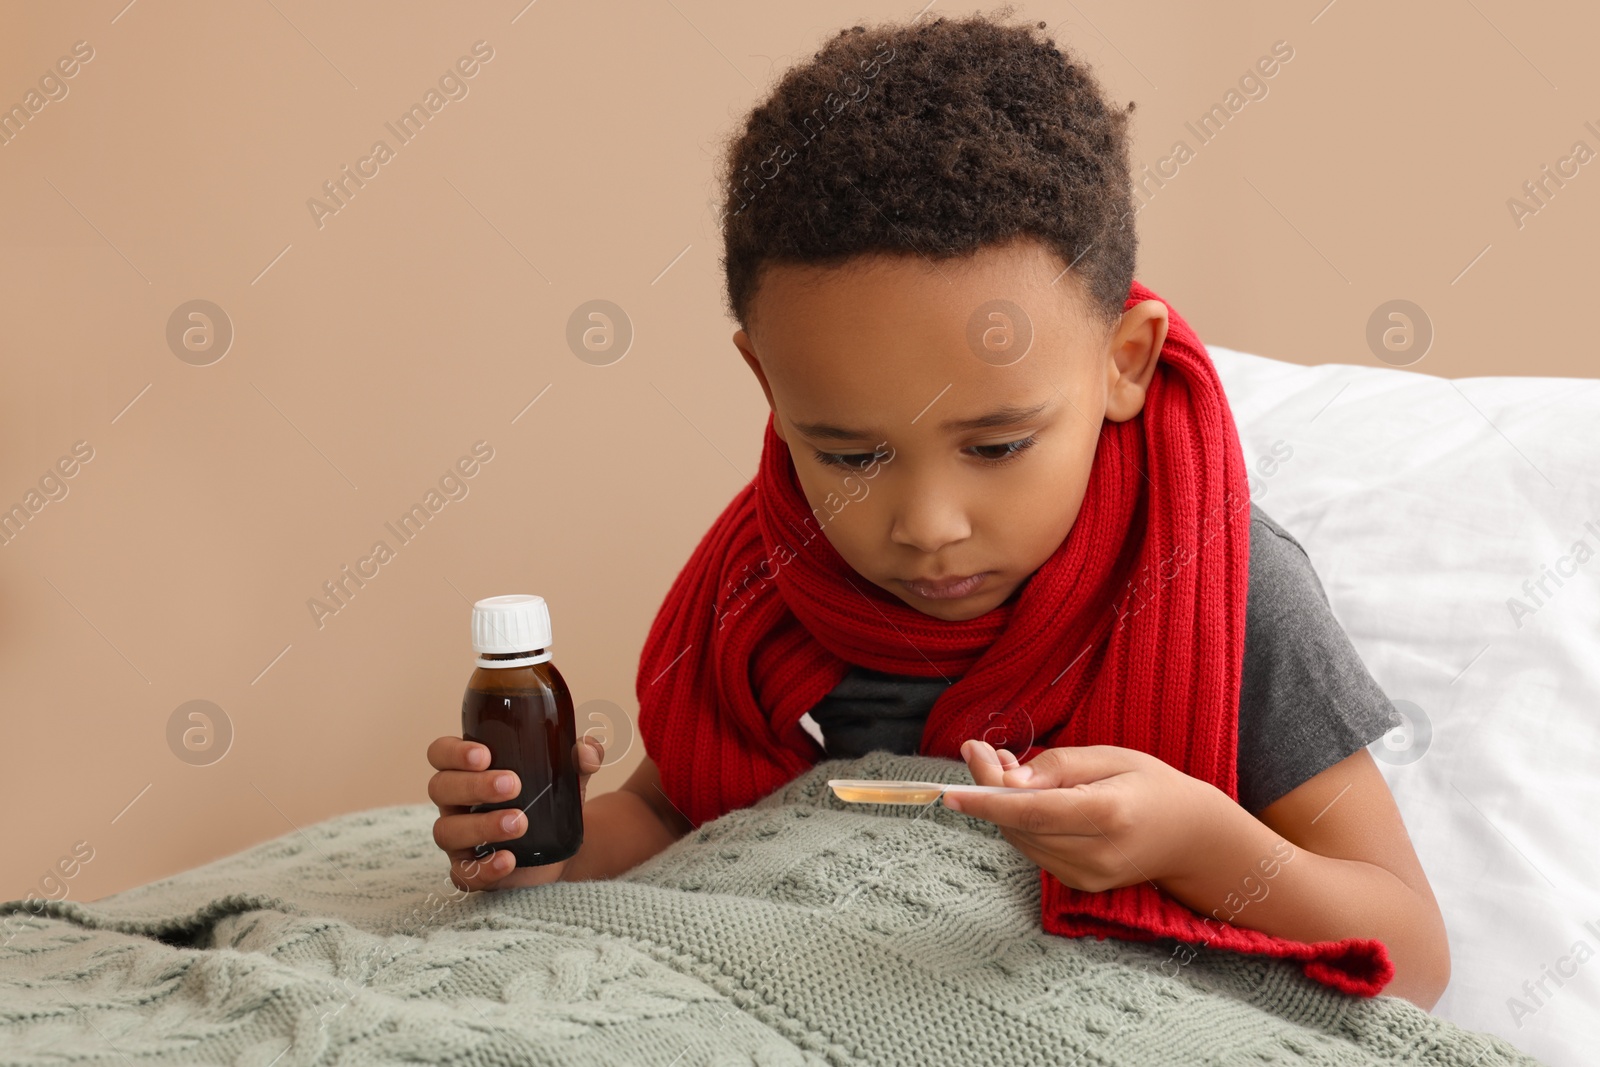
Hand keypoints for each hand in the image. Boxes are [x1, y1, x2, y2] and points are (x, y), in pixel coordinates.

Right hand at [427, 735, 603, 890]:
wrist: (562, 844)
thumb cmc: (550, 796)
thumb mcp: (567, 773)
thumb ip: (581, 757)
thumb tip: (589, 752)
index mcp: (467, 770)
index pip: (440, 753)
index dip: (454, 752)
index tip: (486, 754)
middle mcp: (454, 802)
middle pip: (441, 788)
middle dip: (475, 785)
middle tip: (514, 785)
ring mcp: (458, 838)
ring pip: (447, 831)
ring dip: (482, 825)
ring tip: (520, 823)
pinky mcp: (469, 871)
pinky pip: (462, 873)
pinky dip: (484, 867)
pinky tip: (509, 859)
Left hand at [944, 739, 1212, 892]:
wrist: (1192, 837)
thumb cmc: (1152, 786)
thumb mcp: (1111, 757)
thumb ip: (1056, 766)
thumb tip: (1005, 780)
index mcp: (1109, 815)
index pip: (1033, 813)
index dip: (987, 802)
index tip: (950, 792)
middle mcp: (1097, 854)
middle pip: (1020, 826)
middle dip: (988, 790)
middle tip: (979, 750)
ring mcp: (1088, 877)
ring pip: (1021, 840)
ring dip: (1001, 805)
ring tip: (1006, 765)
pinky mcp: (1080, 885)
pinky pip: (1034, 850)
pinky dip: (1020, 823)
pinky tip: (1024, 794)